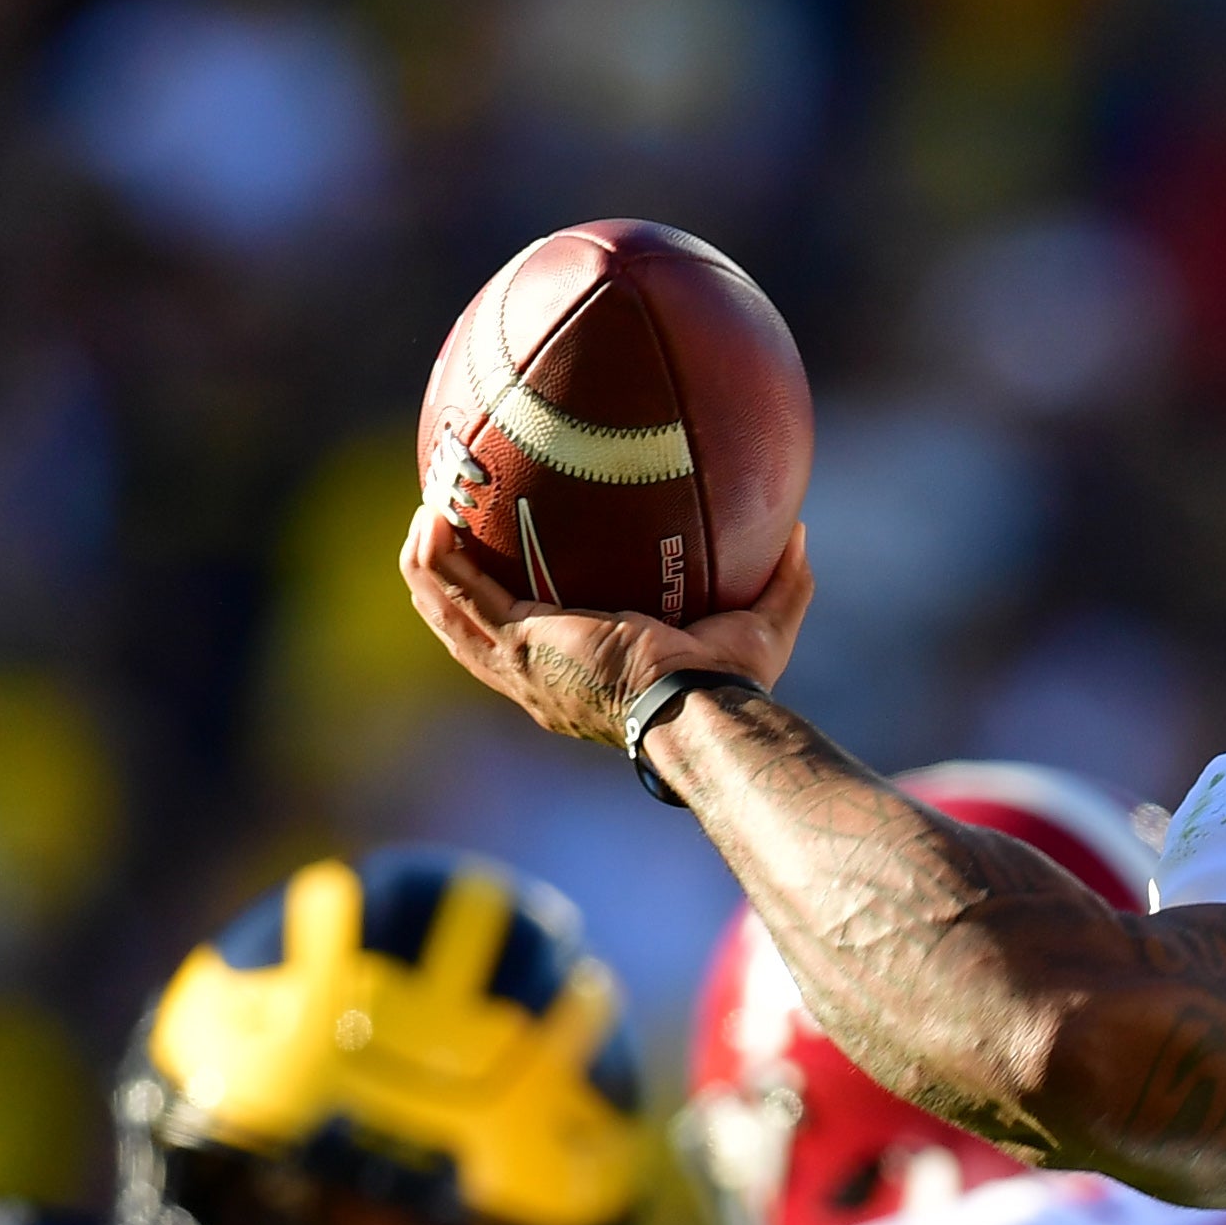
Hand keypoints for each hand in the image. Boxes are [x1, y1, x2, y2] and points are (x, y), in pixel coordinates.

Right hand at [399, 507, 811, 745]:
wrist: (700, 711)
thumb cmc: (732, 687)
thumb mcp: (759, 626)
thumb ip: (781, 580)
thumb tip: (799, 532)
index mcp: (579, 680)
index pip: (530, 648)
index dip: (509, 613)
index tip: (507, 568)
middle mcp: (538, 680)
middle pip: (470, 632)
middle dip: (450, 583)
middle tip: (447, 530)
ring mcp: (521, 666)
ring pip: (447, 613)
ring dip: (428, 565)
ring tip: (426, 514)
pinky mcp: (520, 644)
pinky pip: (458, 594)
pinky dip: (437, 558)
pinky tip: (430, 516)